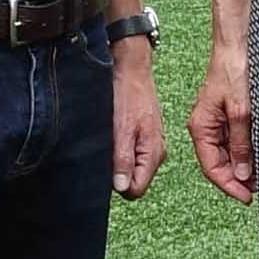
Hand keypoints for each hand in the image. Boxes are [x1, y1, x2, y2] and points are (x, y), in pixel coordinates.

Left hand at [111, 41, 166, 199]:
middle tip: (104, 153)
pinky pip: (130, 154)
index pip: (136, 189)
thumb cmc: (127, 95)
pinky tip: (111, 136)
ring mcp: (150, 144)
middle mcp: (155, 152)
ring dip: (117, 161)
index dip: (118, 185)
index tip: (104, 171)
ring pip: (131, 168)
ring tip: (108, 141)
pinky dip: (118, 150)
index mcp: (153, 153)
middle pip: (134, 181)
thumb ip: (123, 159)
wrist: (131, 69)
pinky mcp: (142, 136)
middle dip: (117, 173)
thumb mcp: (122, 130)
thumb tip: (122, 187)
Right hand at [189, 45, 254, 200]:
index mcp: (201, 128)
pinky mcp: (229, 115)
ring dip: (244, 167)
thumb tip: (241, 173)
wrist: (237, 44)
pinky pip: (236, 141)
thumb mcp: (240, 111)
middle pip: (220, 164)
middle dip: (239, 179)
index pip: (212, 167)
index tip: (248, 197)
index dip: (229, 186)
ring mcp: (218, 122)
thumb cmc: (233, 71)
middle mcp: (207, 128)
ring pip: (230, 154)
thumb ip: (240, 143)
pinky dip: (248, 151)